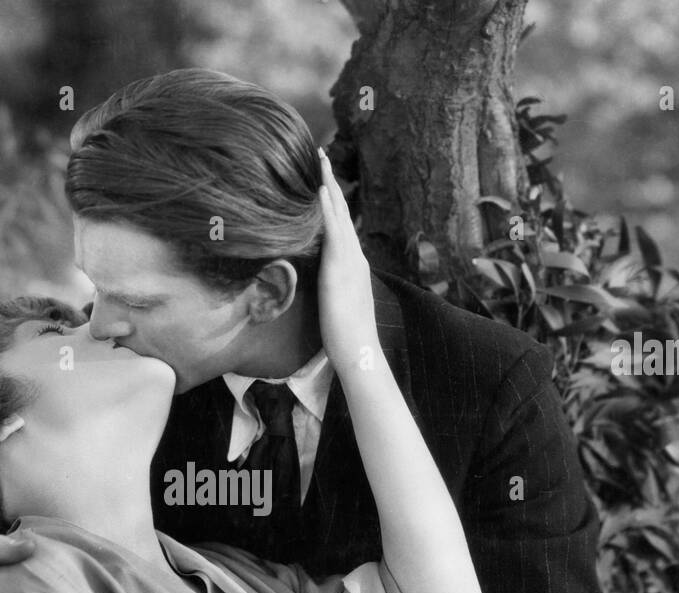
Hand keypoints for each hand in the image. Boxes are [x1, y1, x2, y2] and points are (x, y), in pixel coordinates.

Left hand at [316, 147, 380, 369]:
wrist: (359, 350)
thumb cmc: (347, 338)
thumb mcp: (338, 307)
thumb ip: (333, 293)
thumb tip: (325, 290)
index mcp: (353, 266)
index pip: (342, 226)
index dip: (333, 203)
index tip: (323, 181)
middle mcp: (354, 256)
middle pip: (342, 212)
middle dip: (331, 183)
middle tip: (321, 155)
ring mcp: (349, 259)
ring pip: (338, 213)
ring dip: (328, 185)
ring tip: (320, 159)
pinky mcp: (340, 266)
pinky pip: (333, 229)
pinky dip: (328, 208)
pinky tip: (320, 189)